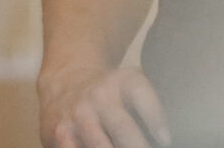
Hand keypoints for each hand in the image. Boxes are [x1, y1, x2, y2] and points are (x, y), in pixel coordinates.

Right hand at [38, 64, 170, 147]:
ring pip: (99, 145)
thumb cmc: (109, 92)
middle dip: (137, 146)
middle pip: (122, 127)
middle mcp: (99, 97)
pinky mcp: (57, 134)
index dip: (156, 119)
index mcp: (123, 82)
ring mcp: (77, 117)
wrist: (64, 81)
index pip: (142, 96)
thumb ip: (151, 105)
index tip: (165, 140)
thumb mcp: (131, 85)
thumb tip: (166, 138)